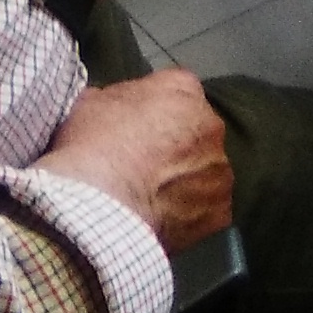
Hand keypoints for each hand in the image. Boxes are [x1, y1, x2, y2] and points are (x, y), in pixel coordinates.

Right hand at [35, 69, 232, 253]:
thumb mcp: (94, 101)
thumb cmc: (93, 145)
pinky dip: (190, 217)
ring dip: (186, 182)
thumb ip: (121, 101)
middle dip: (178, 147)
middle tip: (146, 166)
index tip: (139, 129)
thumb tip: (121, 112)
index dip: (156, 113)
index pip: (178, 94)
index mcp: (184, 90)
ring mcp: (219, 171)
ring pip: (205, 173)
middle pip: (197, 133)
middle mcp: (211, 126)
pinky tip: (164, 222)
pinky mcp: (219, 212)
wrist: (98, 204)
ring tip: (153, 199)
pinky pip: (207, 211)